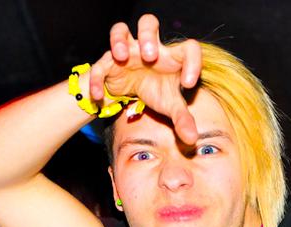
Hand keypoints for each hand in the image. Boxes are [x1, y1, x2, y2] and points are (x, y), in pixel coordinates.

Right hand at [92, 14, 201, 144]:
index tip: (188, 84)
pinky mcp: (108, 64)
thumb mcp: (170, 106)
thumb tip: (192, 139)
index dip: (193, 62)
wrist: (129, 95)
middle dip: (148, 35)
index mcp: (171, 56)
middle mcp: (148, 48)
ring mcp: (126, 53)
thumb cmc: (155, 92)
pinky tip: (99, 95)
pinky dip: (97, 79)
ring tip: (122, 57)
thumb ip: (182, 119)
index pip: (188, 48)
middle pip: (148, 23)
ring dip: (119, 40)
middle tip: (150, 56)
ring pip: (120, 30)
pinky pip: (99, 66)